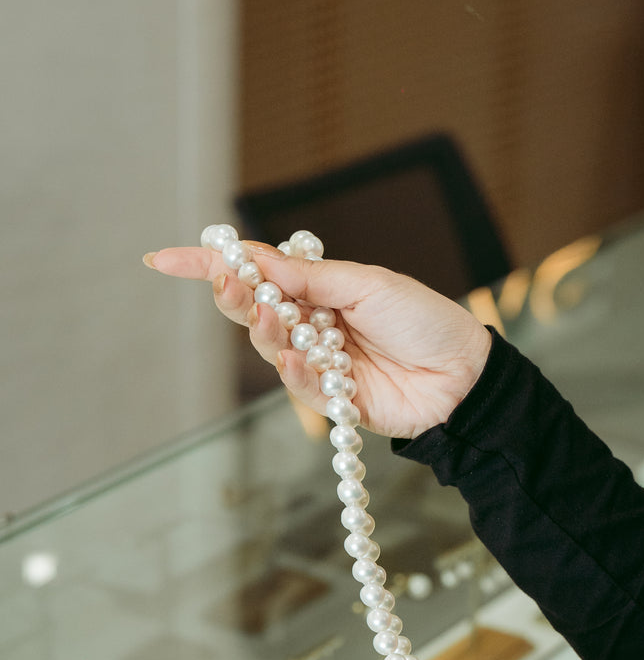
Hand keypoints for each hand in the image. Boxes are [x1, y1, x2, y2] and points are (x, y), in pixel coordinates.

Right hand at [144, 243, 490, 439]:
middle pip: (252, 310)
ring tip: (274, 315)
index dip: (210, 266)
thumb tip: (256, 259)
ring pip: (270, 347)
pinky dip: (293, 371)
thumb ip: (310, 277)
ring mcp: (320, 362)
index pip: (257, 273)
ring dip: (266, 329)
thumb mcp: (366, 284)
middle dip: (234, 295)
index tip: (164, 259)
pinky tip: (295, 359)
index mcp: (320, 289)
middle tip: (229, 282)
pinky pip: (299, 386)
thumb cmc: (424, 319)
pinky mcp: (332, 400)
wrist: (463, 374)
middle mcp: (313, 324)